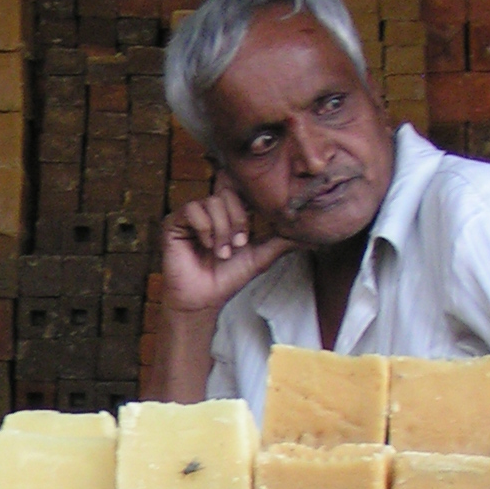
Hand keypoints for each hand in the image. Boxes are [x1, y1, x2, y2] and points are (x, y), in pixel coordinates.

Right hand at [161, 176, 291, 316]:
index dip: (249, 202)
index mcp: (229, 212)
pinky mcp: (174, 222)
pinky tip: (207, 246)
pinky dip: (205, 228)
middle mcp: (210, 210)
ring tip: (222, 253)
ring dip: (222, 230)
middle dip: (238, 220)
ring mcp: (192, 215)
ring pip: (213, 202)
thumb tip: (315, 239)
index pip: (240, 188)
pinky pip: (192, 209)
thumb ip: (284, 242)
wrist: (204, 299)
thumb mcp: (261, 257)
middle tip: (238, 245)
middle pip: (229, 192)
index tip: (253, 229)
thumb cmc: (227, 278)